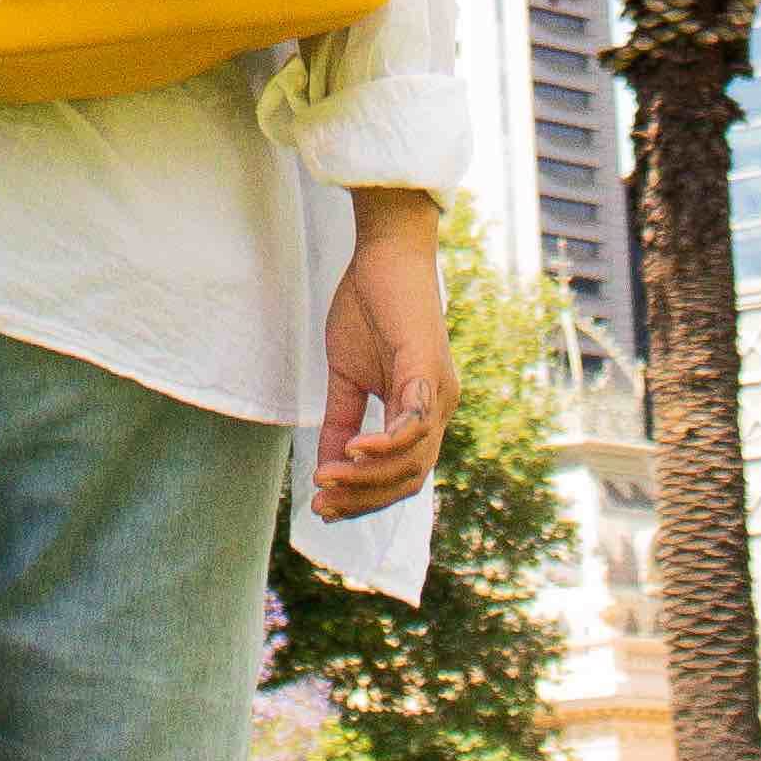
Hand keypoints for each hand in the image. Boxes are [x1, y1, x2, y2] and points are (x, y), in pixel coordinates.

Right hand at [313, 189, 449, 520]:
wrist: (386, 252)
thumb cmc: (369, 307)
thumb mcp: (346, 375)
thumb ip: (340, 421)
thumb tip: (326, 467)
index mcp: (421, 411)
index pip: (401, 475)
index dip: (364, 498)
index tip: (324, 507)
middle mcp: (438, 409)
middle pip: (409, 480)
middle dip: (364, 500)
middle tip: (322, 504)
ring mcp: (438, 392)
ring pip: (413, 461)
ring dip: (368, 479)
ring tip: (328, 480)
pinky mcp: (428, 370)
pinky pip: (413, 423)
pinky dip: (384, 445)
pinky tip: (353, 450)